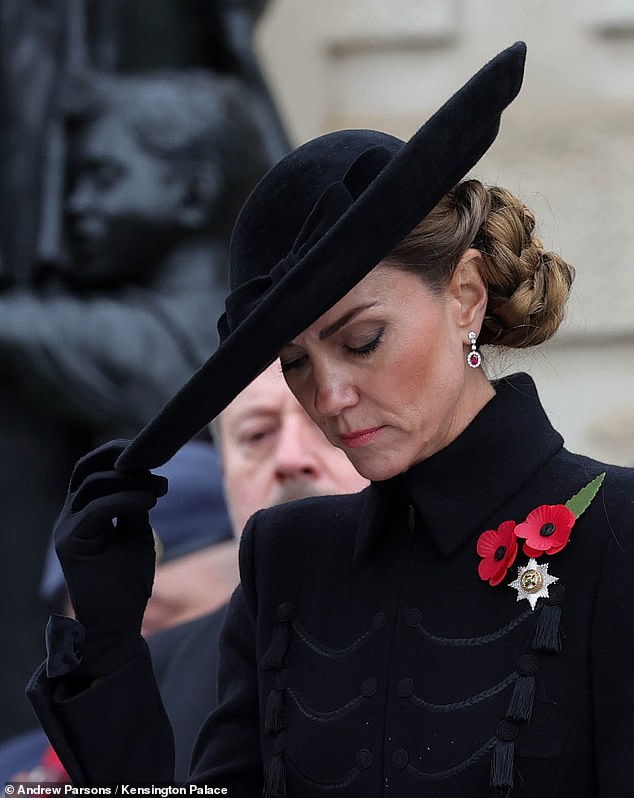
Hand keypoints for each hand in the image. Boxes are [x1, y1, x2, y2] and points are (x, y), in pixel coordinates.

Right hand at [54, 440, 167, 676]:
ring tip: (160, 488)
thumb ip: (135, 504)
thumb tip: (147, 475)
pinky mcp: (70, 543)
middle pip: (85, 469)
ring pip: (91, 485)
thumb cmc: (127, 581)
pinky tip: (150, 501)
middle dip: (121, 459)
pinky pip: (97, 509)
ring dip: (130, 481)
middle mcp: (68, 516)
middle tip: (158, 467)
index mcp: (82, 511)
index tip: (153, 453)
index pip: (92, 469)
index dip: (117, 454)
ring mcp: (66, 529)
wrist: (116, 623)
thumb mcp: (136, 534)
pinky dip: (126, 500)